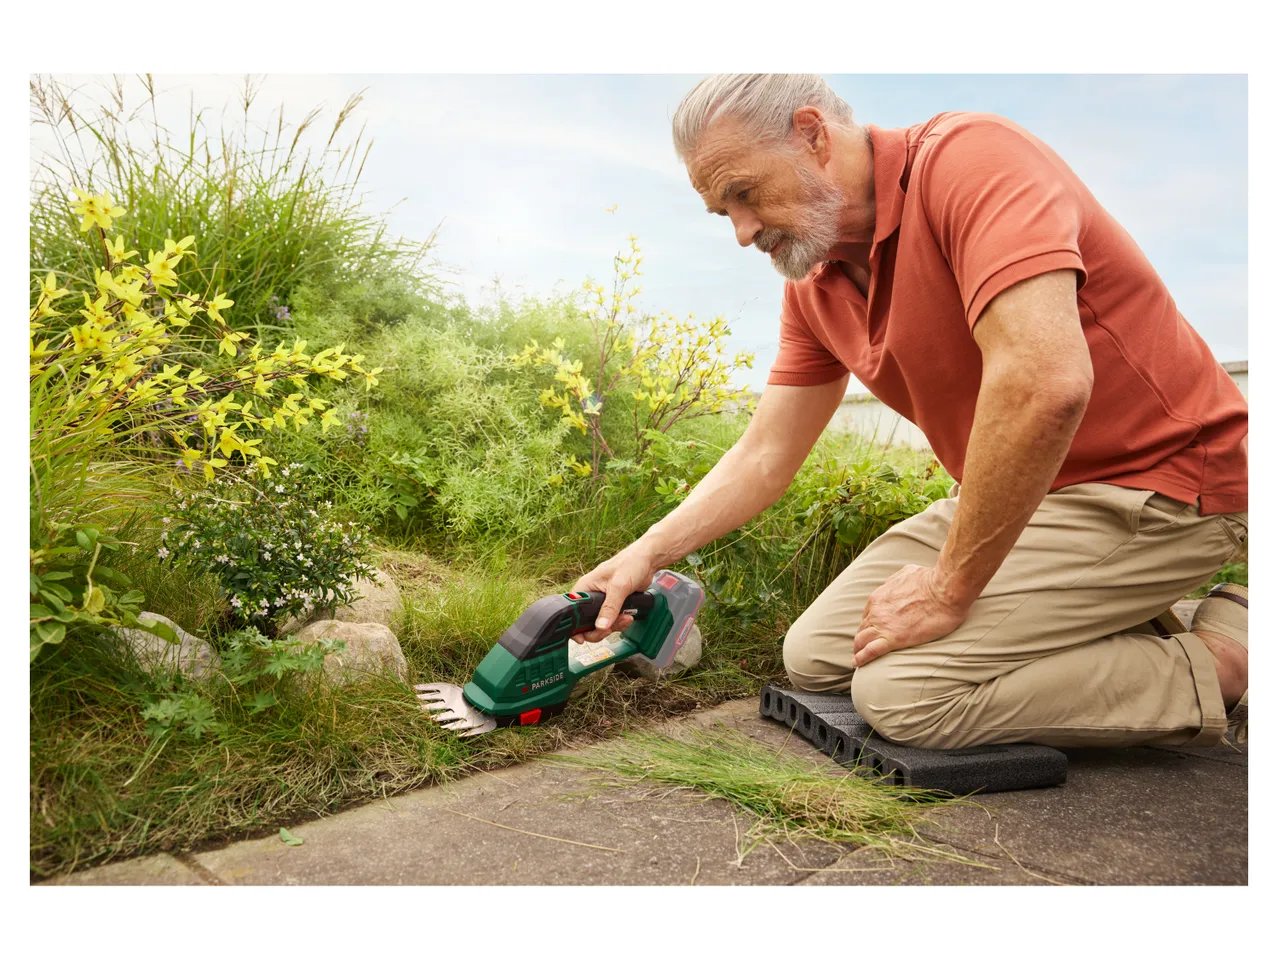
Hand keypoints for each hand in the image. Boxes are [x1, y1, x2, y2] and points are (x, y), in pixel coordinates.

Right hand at [571, 543, 659, 642]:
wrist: (647, 561)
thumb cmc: (630, 563)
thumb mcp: (619, 586)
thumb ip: (610, 607)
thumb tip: (601, 626)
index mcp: (585, 588)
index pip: (573, 612)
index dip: (576, 628)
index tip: (584, 637)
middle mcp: (591, 595)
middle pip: (586, 623)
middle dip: (599, 629)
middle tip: (610, 629)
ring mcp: (602, 601)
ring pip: (600, 624)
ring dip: (613, 626)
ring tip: (625, 619)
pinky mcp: (613, 605)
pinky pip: (612, 621)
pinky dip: (619, 623)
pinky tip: (628, 617)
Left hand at [852, 564, 969, 667]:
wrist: (944, 590)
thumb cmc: (931, 580)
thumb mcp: (907, 572)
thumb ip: (898, 579)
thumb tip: (901, 581)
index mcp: (879, 597)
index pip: (867, 615)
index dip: (867, 624)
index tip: (870, 630)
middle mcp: (876, 611)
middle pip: (862, 628)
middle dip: (860, 638)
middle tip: (861, 647)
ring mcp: (883, 625)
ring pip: (862, 641)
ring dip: (858, 650)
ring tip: (857, 659)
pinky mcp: (894, 639)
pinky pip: (871, 651)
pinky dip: (862, 659)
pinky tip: (857, 664)